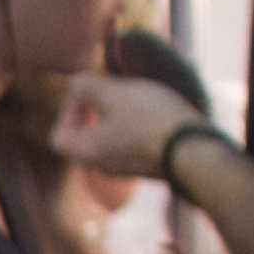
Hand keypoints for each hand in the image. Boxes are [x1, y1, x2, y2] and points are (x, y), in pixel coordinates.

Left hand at [51, 72, 206, 182]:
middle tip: (113, 91)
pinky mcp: (148, 165)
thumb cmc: (150, 120)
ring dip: (117, 116)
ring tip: (135, 97)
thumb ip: (87, 86)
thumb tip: (75, 84)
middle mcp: (101, 166)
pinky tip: (153, 111)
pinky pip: (133, 145)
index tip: (90, 92)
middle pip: (85, 137)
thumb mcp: (115, 94)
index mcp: (86, 152)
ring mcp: (126, 169)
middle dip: (94, 110)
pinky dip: (135, 127)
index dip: (68, 110)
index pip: (59, 136)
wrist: (194, 151)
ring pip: (110, 140)